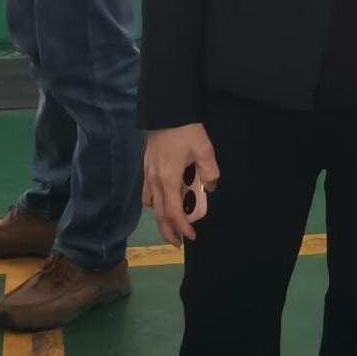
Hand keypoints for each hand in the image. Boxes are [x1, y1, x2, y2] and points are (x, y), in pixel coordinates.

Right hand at [144, 124, 219, 243]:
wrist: (167, 111)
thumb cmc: (187, 131)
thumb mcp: (205, 151)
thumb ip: (209, 172)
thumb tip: (210, 187)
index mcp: (169, 179)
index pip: (174, 211)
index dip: (182, 227)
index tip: (191, 237)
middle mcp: (155, 181)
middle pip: (159, 214)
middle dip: (168, 231)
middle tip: (178, 243)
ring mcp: (148, 174)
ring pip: (152, 204)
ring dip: (161, 218)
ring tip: (171, 225)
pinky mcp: (146, 167)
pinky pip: (148, 192)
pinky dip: (156, 203)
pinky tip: (164, 201)